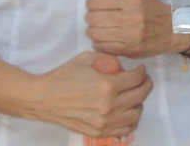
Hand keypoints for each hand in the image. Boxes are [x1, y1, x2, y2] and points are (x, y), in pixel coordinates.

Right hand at [25, 52, 150, 137]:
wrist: (43, 99)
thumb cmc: (64, 76)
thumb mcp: (89, 58)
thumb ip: (111, 60)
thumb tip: (126, 68)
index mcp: (107, 85)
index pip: (137, 78)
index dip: (142, 71)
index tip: (141, 70)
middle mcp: (109, 106)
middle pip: (141, 95)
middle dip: (146, 84)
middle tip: (143, 80)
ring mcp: (104, 122)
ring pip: (137, 113)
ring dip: (139, 102)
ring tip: (134, 95)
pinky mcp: (98, 132)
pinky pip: (125, 129)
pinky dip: (131, 120)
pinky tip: (128, 111)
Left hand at [87, 0, 183, 58]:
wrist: (172, 29)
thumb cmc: (151, 6)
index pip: (95, 2)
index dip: (91, 3)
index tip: (97, 4)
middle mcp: (131, 17)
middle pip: (92, 19)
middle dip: (90, 16)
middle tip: (97, 16)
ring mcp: (130, 36)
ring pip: (94, 34)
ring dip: (93, 30)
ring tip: (100, 27)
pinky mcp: (129, 49)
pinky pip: (101, 47)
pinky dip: (98, 42)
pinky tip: (106, 37)